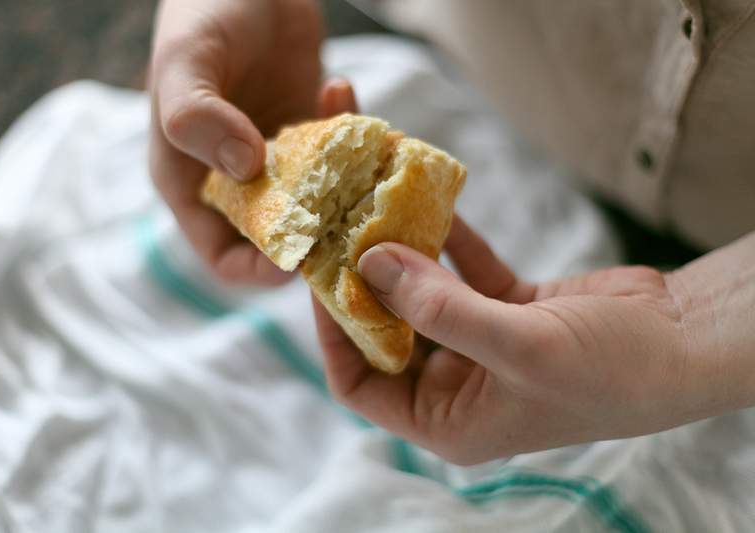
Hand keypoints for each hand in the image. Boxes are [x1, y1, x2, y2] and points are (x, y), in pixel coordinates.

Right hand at [149, 0, 356, 284]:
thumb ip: (197, 118)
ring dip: (345, 190)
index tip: (302, 257)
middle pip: (281, 241)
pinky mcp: (312, 137)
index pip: (225, 257)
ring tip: (357, 151)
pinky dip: (352, 143)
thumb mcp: (186, 64)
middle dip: (320, 238)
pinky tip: (345, 95)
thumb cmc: (202, 14)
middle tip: (355, 216)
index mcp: (193, 182)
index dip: (259, 270)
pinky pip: (340, 161)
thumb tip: (246, 168)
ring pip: (319, 205)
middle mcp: (236, 182)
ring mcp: (278, 161)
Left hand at [313, 215, 730, 464]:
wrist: (688, 342)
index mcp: (449, 419)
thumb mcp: (520, 346)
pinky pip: (464, 269)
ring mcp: (481, 341)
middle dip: (365, 281)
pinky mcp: (508, 306)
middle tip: (340, 226)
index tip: (321, 277)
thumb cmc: (612, 370)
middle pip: (387, 330)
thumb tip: (370, 263)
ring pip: (423, 293)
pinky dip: (450, 239)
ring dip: (405, 251)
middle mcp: (457, 383)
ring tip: (375, 202)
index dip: (333, 333)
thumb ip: (441, 308)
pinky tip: (432, 203)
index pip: (362, 384)